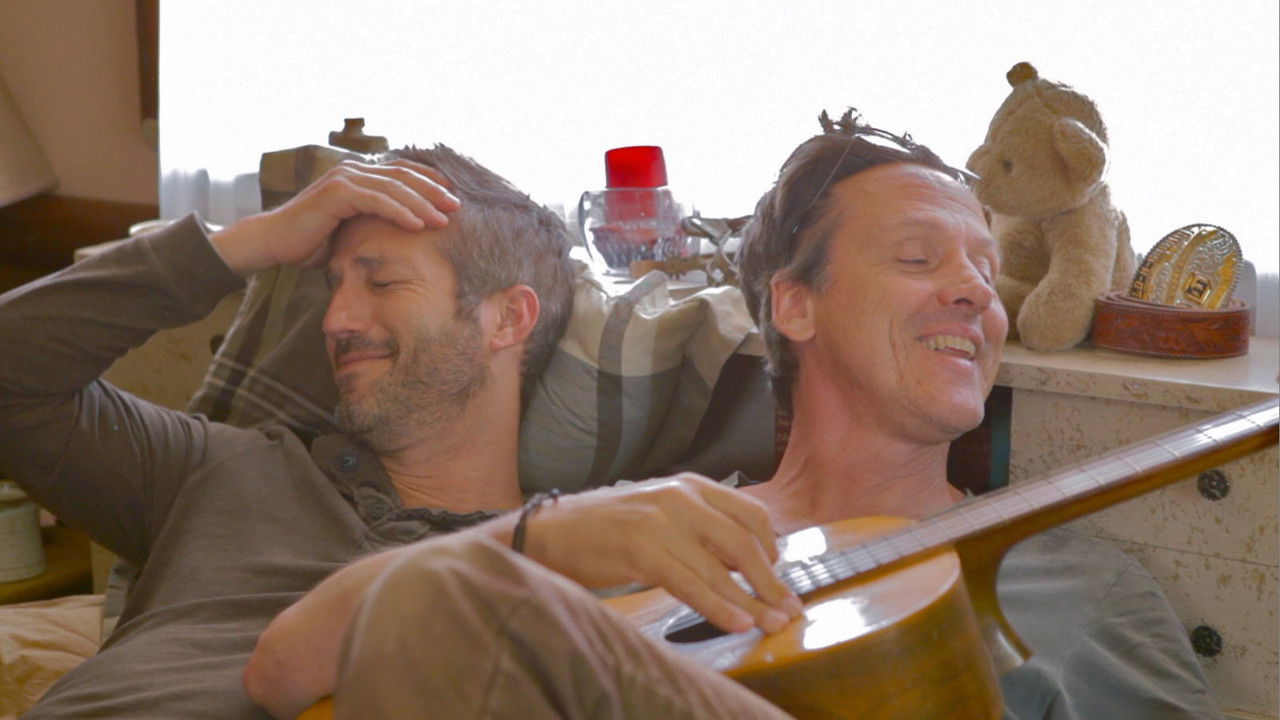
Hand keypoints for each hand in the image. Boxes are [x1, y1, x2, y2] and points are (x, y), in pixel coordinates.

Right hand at [211, 159, 459, 275]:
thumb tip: (405, 229)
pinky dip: (400, 212)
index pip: (403, 172)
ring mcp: (344, 178)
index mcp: (359, 175)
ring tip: (443, 219)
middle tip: (458, 207)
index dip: (430, 182)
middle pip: (404, 176)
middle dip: (434, 191)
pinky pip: (377, 200)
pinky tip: (418, 225)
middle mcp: (353, 170)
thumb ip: (374, 219)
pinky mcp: (337, 192)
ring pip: (395, 187)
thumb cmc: (312, 240)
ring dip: (423, 203)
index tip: (453, 197)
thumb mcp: (351, 227)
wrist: (275, 243)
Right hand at [518, 474, 802, 634]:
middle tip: (789, 609)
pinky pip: (691, 584)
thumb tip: (740, 564)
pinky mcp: (642, 550)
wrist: (550, 530)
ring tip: (771, 624)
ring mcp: (661, 522)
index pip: (751, 513)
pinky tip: (736, 623)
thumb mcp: (660, 513)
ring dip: (752, 601)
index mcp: (689, 485)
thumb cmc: (605, 527)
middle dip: (771, 581)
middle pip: (744, 542)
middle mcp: (680, 498)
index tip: (777, 578)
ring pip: (721, 568)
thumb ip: (698, 528)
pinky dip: (719, 607)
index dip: (773, 549)